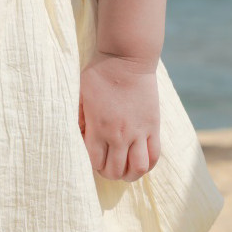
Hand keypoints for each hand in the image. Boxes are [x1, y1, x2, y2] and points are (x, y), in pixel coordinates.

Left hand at [78, 52, 160, 180]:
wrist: (127, 57)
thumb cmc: (99, 74)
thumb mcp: (78, 95)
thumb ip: (77, 119)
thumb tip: (78, 138)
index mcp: (98, 128)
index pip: (95, 162)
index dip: (92, 164)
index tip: (93, 155)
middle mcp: (120, 134)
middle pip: (115, 171)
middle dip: (109, 173)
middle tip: (107, 164)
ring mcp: (139, 132)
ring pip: (138, 169)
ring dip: (130, 174)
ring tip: (125, 169)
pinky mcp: (153, 126)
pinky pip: (154, 156)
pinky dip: (148, 165)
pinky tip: (140, 162)